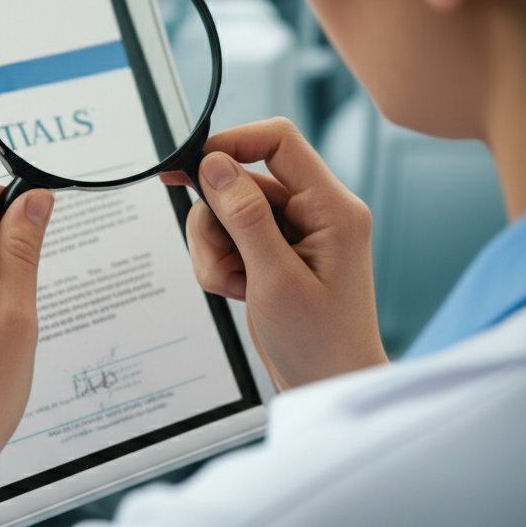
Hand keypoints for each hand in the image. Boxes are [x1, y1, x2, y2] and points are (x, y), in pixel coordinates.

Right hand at [165, 118, 386, 389]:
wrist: (327, 386)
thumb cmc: (319, 343)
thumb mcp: (275, 279)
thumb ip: (245, 217)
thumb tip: (215, 165)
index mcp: (332, 208)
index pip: (279, 141)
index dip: (231, 143)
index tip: (193, 168)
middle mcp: (315, 211)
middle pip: (241, 182)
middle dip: (217, 224)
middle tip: (224, 267)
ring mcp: (294, 231)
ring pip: (228, 211)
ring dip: (216, 249)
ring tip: (235, 287)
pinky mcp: (274, 250)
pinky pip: (229, 236)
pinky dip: (222, 263)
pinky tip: (240, 291)